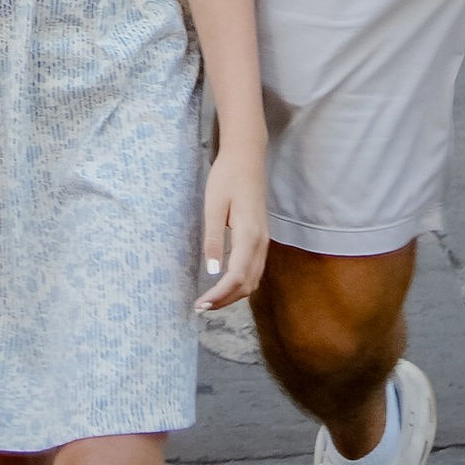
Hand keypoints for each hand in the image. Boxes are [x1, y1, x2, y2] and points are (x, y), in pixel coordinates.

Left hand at [196, 142, 268, 311]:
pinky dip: (240, 284)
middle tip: (201, 308)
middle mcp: (261, 242)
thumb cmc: (226, 177)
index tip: (201, 305)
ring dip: (233, 294)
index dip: (219, 295)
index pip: (236, 276)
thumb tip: (211, 273)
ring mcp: (264, 241)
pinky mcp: (261, 238)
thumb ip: (213, 239)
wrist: (247, 157)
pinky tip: (224, 284)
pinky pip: (254, 270)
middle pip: (247, 284)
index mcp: (249, 234)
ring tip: (210, 301)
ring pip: (253, 280)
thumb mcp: (214, 206)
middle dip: (225, 300)